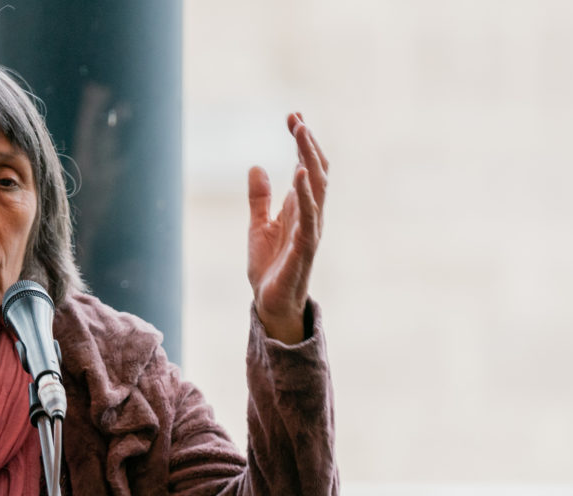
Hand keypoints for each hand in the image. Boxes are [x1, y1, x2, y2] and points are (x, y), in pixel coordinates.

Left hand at [246, 113, 327, 342]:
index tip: (292, 115)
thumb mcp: (257, 226)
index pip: (305, 166)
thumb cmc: (269, 267)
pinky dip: (306, 193)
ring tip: (300, 131)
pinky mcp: (305, 247)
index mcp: (299, 207)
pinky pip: (309, 216)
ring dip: (309, 157)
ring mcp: (310, 229)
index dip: (301, 141)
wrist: (270, 303)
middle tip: (296, 117)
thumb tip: (256, 165)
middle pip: (315, 170)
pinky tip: (298, 172)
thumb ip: (259, 198)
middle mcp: (310, 214)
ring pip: (316, 187)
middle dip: (307, 142)